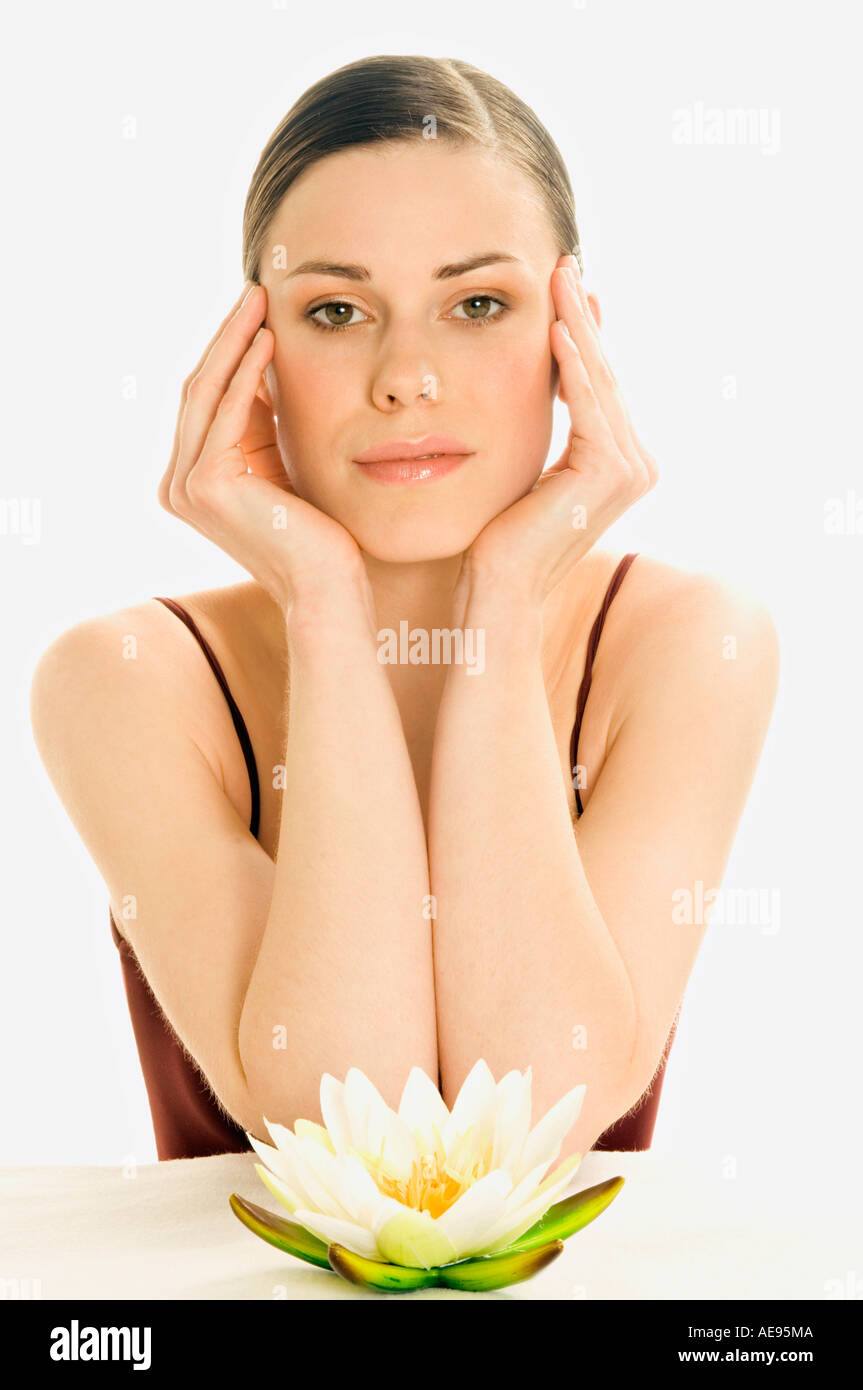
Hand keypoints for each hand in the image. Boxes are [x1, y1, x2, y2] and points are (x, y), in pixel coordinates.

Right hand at [158, 283, 366, 612]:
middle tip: (256, 291)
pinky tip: (268, 340)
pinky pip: (228, 411)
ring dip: (234, 341)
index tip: (257, 310)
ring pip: (207, 392)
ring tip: (260, 301)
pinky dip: (246, 372)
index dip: (229, 350)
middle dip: (227, 335)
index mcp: (190, 480)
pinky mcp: (207, 484)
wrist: (328, 586)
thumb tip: (261, 358)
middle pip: (199, 389)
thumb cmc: (319, 532)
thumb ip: (261, 421)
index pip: (206, 400)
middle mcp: (176, 485)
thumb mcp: (282, 463)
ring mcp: (186, 487)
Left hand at [463, 254, 657, 605]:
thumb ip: (537, 428)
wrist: (495, 593)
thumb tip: (524, 385)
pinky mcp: (609, 474)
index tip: (559, 286)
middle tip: (562, 262)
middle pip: (602, 374)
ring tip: (558, 277)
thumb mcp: (519, 466)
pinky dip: (572, 366)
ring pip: (598, 381)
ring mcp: (629, 471)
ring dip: (576, 325)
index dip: (579, 331)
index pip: (596, 384)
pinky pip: (589, 406)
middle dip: (580, 315)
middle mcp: (634, 466)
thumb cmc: (493, 541)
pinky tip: (554, 328)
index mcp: (616, 464)